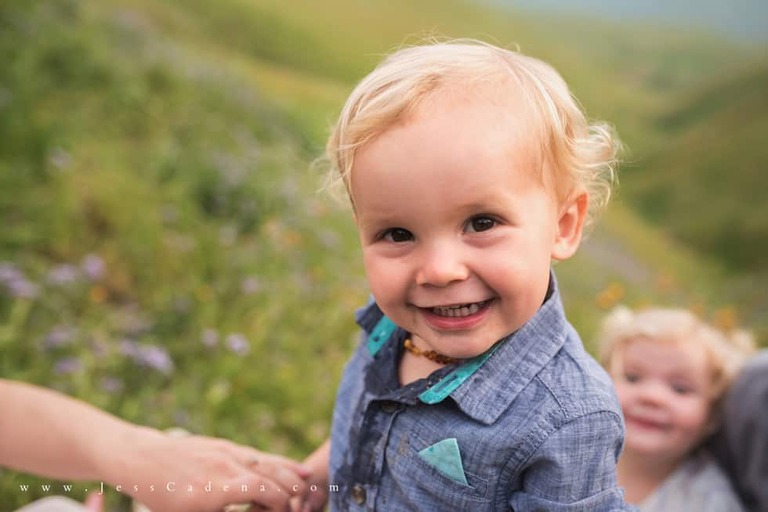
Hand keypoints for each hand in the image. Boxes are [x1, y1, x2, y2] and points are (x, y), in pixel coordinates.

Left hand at [110, 428, 310, 511]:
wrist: (141, 459)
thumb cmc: (161, 496)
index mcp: (218, 488)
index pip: (265, 492)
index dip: (281, 506)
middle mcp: (227, 466)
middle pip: (272, 475)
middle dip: (292, 493)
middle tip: (300, 507)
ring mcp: (227, 452)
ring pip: (268, 462)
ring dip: (290, 475)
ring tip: (307, 487)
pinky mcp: (225, 446)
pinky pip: (258, 455)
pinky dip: (279, 463)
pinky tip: (295, 469)